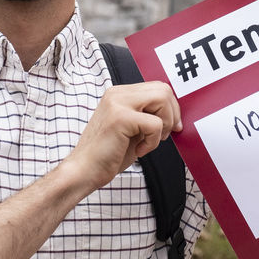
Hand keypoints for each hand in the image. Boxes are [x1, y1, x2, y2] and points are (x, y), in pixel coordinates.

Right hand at [66, 81, 180, 191]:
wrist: (84, 171)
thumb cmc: (107, 154)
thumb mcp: (132, 128)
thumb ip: (147, 115)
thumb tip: (174, 113)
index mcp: (119, 94)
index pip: (158, 87)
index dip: (171, 108)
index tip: (171, 127)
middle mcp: (117, 93)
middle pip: (163, 89)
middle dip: (172, 114)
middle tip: (164, 135)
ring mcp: (117, 103)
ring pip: (162, 99)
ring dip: (164, 124)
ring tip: (149, 141)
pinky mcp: (120, 118)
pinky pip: (155, 124)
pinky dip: (153, 141)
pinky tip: (139, 150)